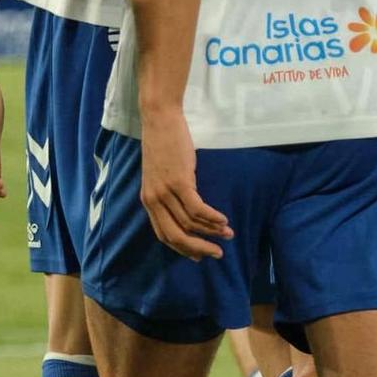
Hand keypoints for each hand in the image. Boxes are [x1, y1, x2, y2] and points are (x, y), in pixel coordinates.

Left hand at [139, 106, 231, 260]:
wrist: (160, 120)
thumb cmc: (163, 144)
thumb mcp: (159, 175)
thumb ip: (168, 195)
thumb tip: (186, 211)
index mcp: (148, 201)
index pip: (164, 235)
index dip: (183, 248)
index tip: (198, 256)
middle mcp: (154, 200)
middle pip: (176, 236)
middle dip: (198, 248)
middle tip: (216, 254)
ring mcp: (166, 192)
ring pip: (190, 223)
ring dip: (211, 231)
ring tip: (227, 233)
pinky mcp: (179, 182)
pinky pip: (197, 208)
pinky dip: (212, 217)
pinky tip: (223, 220)